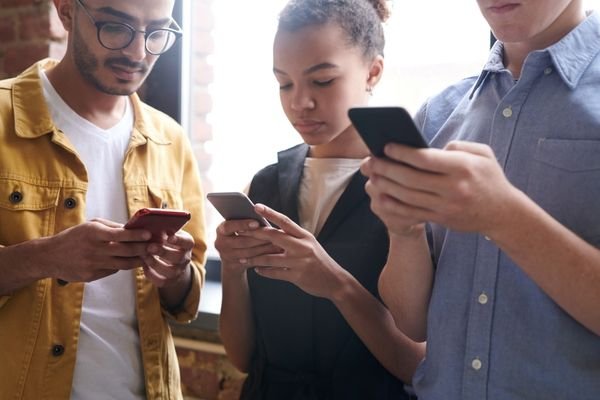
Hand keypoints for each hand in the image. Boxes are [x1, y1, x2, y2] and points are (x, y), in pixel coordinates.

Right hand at [47, 218, 150, 282]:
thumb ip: (112, 227)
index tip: (148, 235)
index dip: (136, 236)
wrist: (50, 256)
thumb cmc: (74, 237)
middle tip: (156, 247)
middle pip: (125, 251)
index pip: (119, 234)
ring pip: (123, 264)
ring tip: (147, 256)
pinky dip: (122, 266)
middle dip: (143, 249)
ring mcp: (93, 264)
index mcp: (93, 233)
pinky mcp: (91, 276)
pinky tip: (129, 262)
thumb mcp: (91, 226)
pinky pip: (113, 271)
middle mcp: (93, 249)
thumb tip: (134, 229)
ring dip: (138, 261)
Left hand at [142, 230, 194, 287]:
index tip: (169, 237)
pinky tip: (144, 266)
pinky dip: (151, 275)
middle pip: (178, 257)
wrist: (172, 257)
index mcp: (187, 243)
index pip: (187, 242)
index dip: (179, 240)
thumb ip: (164, 227)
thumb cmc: (167, 239)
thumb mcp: (169, 231)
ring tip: (144, 256)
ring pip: (170, 271)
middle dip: (163, 252)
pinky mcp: (171, 280)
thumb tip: (152, 222)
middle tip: (150, 247)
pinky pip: (162, 281)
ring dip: (155, 263)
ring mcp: (179, 270)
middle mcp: (186, 258)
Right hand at [214, 219, 281, 276]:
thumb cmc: (240, 235)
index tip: (257, 223)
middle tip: (274, 234)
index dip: (243, 225)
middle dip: (259, 238)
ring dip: (264, 248)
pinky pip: (251, 261)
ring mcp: (226, 256)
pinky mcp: (234, 266)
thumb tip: (262, 214)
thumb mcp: (238, 227)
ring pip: (248, 253)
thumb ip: (245, 222)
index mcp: (221, 230)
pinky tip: (274, 253)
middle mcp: (220, 243)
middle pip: (242, 241)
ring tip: (278, 243)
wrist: (232, 257)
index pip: (230, 226)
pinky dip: (264, 257)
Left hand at [239, 204, 349, 299]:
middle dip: (255, 234)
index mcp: (304, 236)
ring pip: (270, 258)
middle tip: (241, 232)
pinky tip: (257, 270)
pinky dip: (264, 271)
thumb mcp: (310, 245)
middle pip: (274, 236)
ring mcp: (299, 262)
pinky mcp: (297, 276)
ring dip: (254, 258)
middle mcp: (301, 246)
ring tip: (243, 259)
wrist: (335, 281)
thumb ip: (293, 238)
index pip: (285, 221)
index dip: (270, 213)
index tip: (256, 206)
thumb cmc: (319, 261)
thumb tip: (273, 231)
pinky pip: (275, 273)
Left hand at [362, 141, 515, 235]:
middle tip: (372, 161)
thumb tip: (430, 148)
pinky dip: (394, 205)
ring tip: (373, 176)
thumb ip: (457, 146)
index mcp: (463, 167)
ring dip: (386, 186)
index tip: (386, 146)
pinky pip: (412, 212)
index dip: (403, 152)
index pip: (425, 159)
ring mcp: (446, 206)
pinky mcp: (441, 219)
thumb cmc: (489, 178)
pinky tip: (381, 196)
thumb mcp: (482, 154)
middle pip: (411, 178)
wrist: (503, 213)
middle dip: (387, 168)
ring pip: (408, 196)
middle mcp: (453, 188)